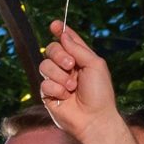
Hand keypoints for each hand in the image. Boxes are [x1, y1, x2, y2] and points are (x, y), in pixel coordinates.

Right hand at [37, 23, 117, 140]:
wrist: (94, 118)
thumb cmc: (99, 92)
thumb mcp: (94, 64)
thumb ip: (78, 48)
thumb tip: (63, 34)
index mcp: (80, 58)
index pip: (67, 41)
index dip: (60, 31)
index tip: (55, 25)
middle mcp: (66, 68)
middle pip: (51, 49)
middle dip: (59, 55)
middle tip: (71, 65)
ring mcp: (56, 80)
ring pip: (45, 65)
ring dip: (60, 75)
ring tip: (71, 87)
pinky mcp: (48, 94)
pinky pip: (44, 84)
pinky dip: (55, 89)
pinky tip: (64, 97)